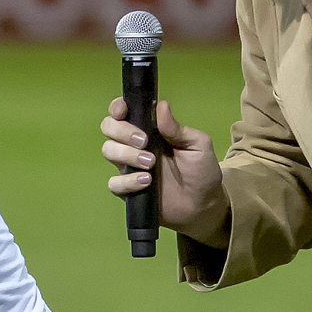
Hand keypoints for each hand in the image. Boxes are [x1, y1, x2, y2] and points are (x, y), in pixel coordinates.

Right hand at [101, 94, 227, 240]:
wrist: (202, 204)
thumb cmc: (201, 171)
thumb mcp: (197, 145)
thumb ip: (177, 128)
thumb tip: (161, 106)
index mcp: (150, 129)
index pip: (124, 111)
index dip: (118, 107)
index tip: (123, 111)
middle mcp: (134, 144)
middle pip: (109, 127)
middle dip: (122, 131)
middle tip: (144, 141)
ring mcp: (129, 166)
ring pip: (108, 151)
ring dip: (127, 154)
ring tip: (151, 164)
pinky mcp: (128, 189)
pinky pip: (114, 182)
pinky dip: (128, 181)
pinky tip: (147, 182)